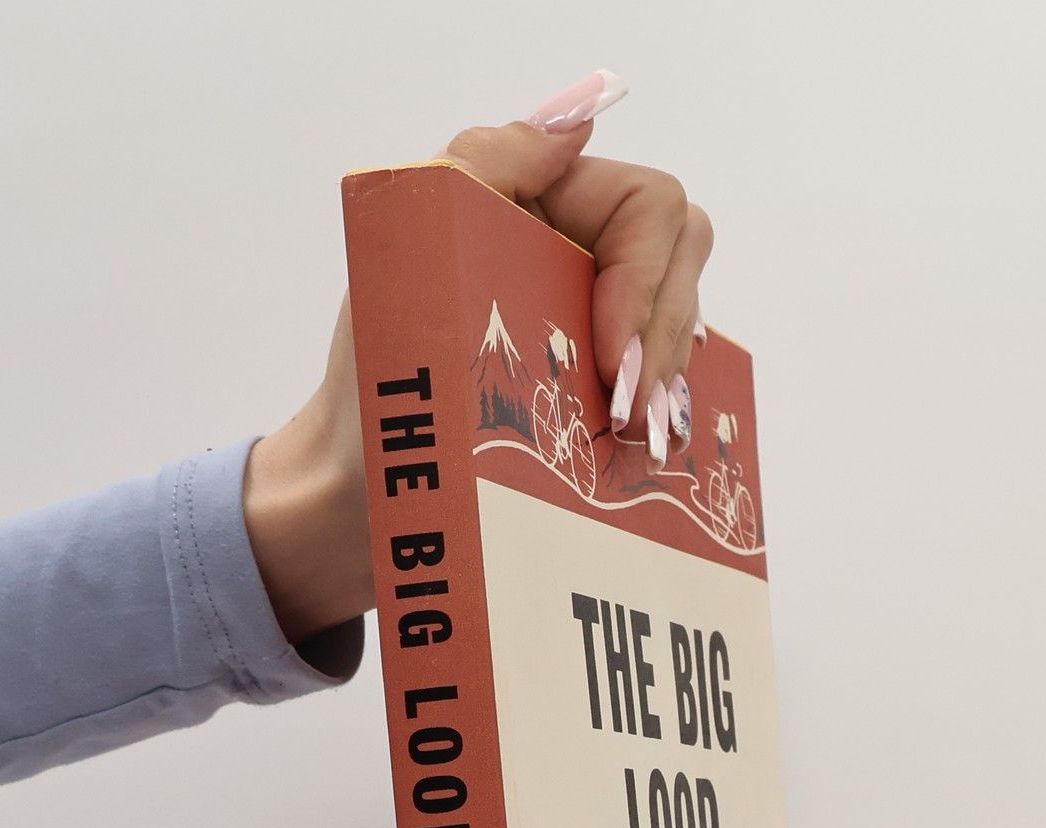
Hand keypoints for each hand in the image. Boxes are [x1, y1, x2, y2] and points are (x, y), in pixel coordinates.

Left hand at [243, 70, 710, 640]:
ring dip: (666, 387)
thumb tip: (581, 122)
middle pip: (683, 263)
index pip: (649, 207)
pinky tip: (644, 456)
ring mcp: (597, 327)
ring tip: (628, 441)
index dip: (647, 278)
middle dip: (664, 337)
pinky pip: (669, 394)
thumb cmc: (376, 369)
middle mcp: (580, 255)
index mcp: (546, 202)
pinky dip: (666, 422)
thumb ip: (492, 159)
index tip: (610, 354)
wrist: (360, 487)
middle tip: (626, 411)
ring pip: (684, 332)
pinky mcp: (603, 397)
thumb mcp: (414, 237)